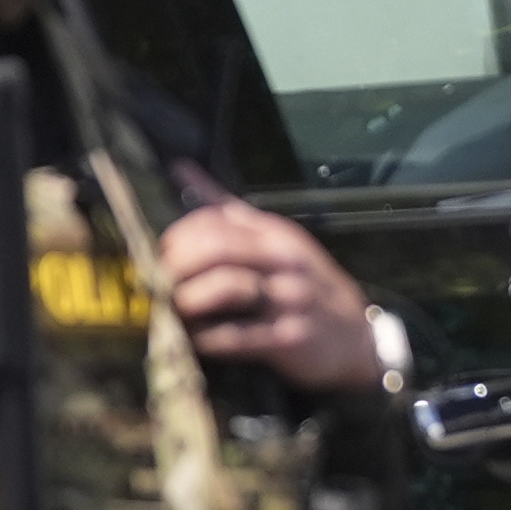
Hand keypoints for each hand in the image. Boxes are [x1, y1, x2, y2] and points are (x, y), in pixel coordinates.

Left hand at [160, 169, 379, 388]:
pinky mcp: (289, 338)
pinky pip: (239, 336)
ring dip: (188, 300)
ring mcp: (290, 298)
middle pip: (217, 250)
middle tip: (155, 284)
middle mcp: (284, 260)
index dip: (178, 236)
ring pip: (227, 288)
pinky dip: (208, 338)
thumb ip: (227, 210)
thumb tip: (181, 169)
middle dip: (177, 266)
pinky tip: (195, 340)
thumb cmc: (305, 286)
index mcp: (275, 233)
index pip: (215, 220)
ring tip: (170, 310)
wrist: (355, 337)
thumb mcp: (276, 241)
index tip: (158, 254)